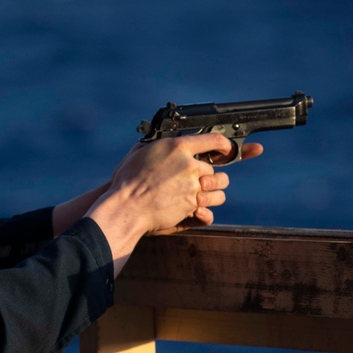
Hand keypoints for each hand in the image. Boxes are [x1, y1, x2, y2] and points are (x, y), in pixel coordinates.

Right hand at [108, 133, 234, 231]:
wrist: (126, 206)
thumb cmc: (127, 181)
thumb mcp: (139, 153)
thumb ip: (156, 146)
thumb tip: (161, 144)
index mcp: (177, 147)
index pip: (213, 140)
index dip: (224, 145)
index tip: (226, 149)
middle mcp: (189, 165)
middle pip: (214, 169)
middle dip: (206, 176)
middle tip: (195, 182)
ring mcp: (193, 186)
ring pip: (218, 188)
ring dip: (212, 192)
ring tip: (200, 196)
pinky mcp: (191, 205)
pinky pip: (209, 209)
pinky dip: (204, 212)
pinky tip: (196, 210)